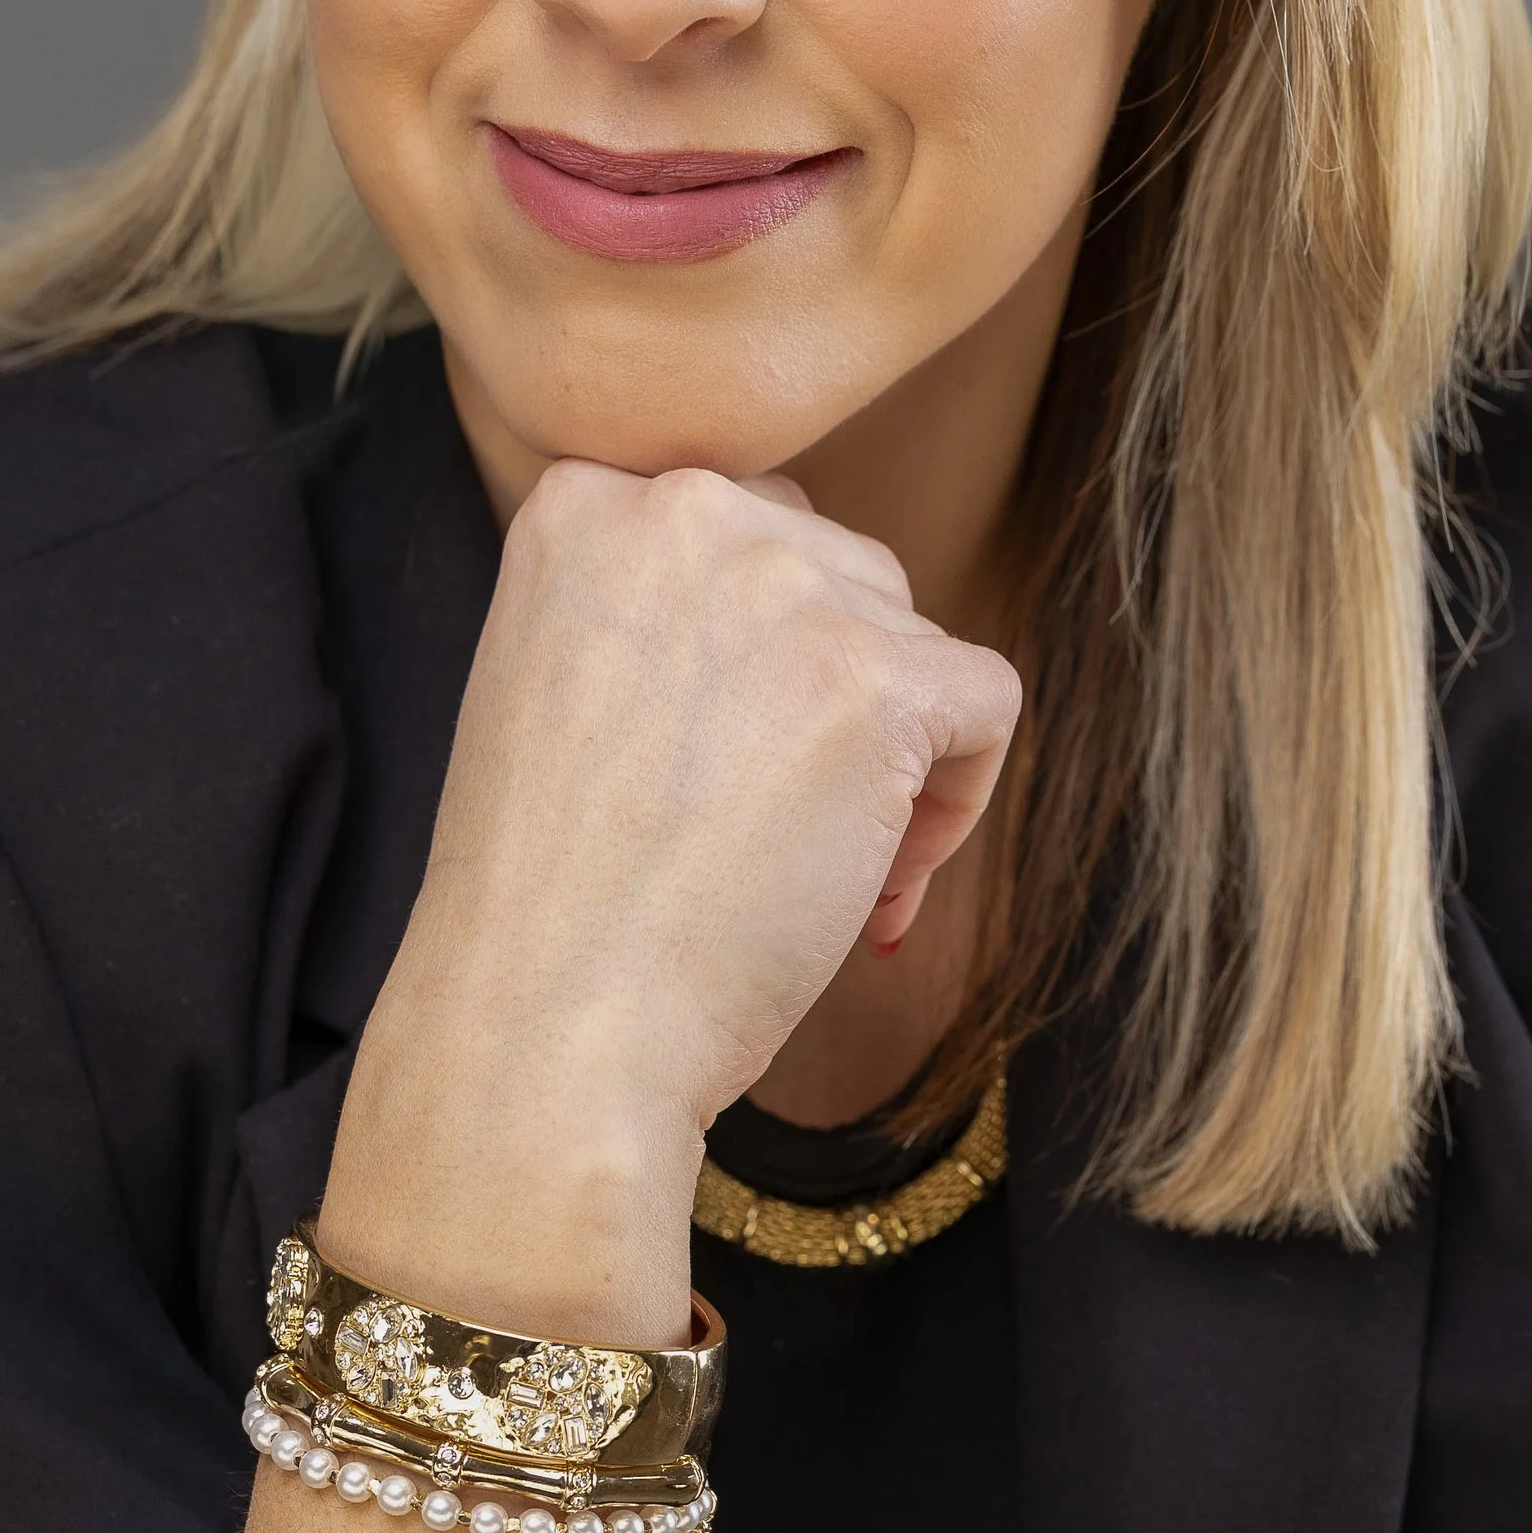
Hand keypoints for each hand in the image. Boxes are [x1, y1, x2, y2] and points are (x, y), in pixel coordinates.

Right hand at [320, 461, 1021, 1342]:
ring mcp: (783, 587)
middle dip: (830, 694)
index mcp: (584, 505)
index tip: (713, 761)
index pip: (742, 532)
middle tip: (769, 830)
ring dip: (892, 754)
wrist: (547, 1027)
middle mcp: (682, 511)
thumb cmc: (548, 896)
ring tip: (812, 874)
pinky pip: (985, 702)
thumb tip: (796, 617)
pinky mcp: (878, 678)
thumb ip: (655, 611)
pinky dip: (956, 801)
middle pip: (837, 572)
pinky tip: (875, 891)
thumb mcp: (555, 683)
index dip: (754, 657)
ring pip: (911, 637)